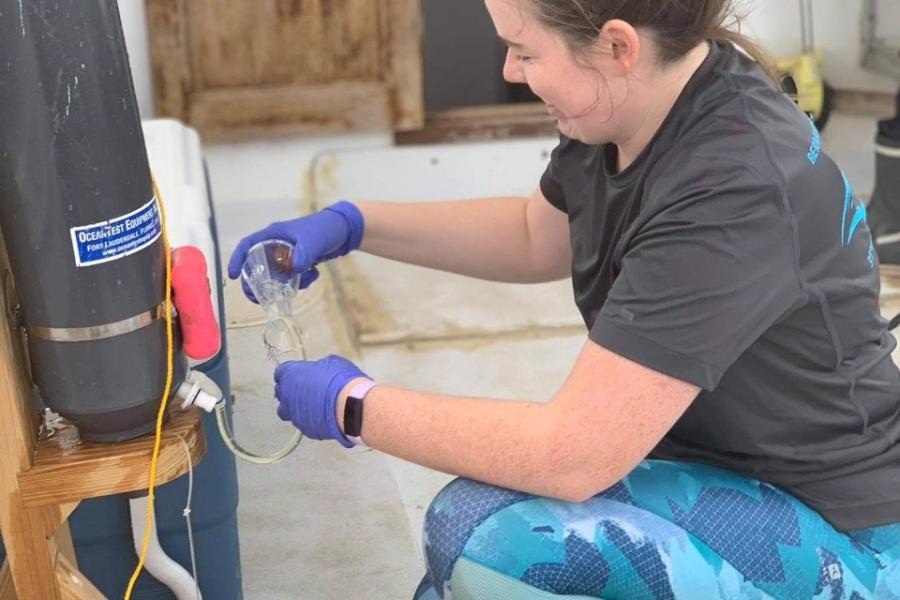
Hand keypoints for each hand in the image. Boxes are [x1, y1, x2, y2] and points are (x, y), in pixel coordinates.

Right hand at [227, 201, 363, 301]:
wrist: (345, 231)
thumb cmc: (325, 228)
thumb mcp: (312, 240)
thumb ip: (302, 254)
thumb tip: (294, 271)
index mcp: (274, 235)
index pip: (248, 246)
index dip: (237, 260)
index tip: (233, 276)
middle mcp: (277, 245)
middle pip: (258, 266)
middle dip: (259, 283)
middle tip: (261, 297)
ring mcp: (287, 255)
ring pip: (276, 276)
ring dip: (287, 284)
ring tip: (305, 279)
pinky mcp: (297, 263)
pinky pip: (291, 278)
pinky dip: (301, 281)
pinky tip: (314, 274)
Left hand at [273, 355, 370, 447]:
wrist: (351, 406)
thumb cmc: (341, 380)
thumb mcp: (332, 362)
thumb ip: (318, 367)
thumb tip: (320, 371)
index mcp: (290, 375)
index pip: (281, 373)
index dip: (291, 373)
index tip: (299, 374)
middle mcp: (287, 396)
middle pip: (281, 393)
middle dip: (290, 391)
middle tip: (307, 388)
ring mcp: (294, 415)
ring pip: (288, 412)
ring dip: (297, 408)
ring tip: (313, 405)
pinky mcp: (306, 430)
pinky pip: (304, 423)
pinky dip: (310, 419)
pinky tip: (323, 416)